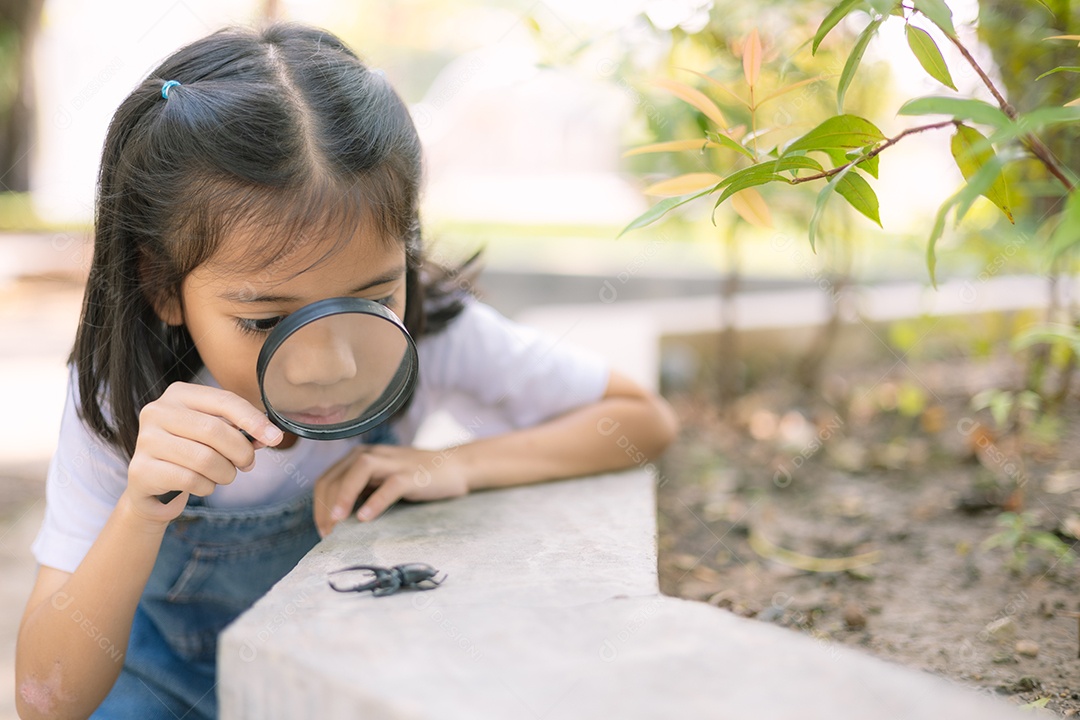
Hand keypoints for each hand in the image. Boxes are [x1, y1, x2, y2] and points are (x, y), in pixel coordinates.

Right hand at [123, 382, 282, 524]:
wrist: (153, 485)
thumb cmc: (191, 452)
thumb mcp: (214, 434)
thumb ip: (240, 430)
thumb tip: (271, 435)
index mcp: (179, 394)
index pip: (224, 401)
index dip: (253, 420)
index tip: (275, 438)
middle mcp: (157, 411)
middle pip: (215, 431)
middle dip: (241, 452)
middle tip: (247, 464)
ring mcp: (145, 440)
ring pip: (205, 459)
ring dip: (226, 473)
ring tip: (224, 475)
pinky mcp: (140, 469)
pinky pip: (191, 480)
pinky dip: (207, 487)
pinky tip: (202, 485)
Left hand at [313, 445, 469, 536]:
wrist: (453, 467)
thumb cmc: (413, 478)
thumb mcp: (379, 481)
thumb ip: (359, 491)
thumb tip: (334, 520)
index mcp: (359, 457)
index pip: (327, 478)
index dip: (318, 505)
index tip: (323, 530)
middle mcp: (371, 454)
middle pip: (337, 476)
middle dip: (326, 505)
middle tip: (327, 533)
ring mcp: (393, 462)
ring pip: (359, 471)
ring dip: (343, 496)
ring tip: (337, 522)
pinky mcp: (412, 474)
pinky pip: (390, 485)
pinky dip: (376, 501)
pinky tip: (366, 518)